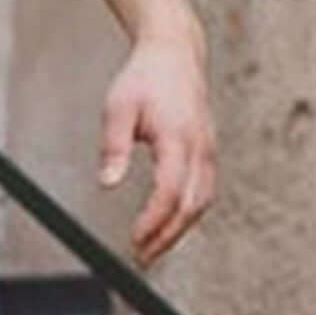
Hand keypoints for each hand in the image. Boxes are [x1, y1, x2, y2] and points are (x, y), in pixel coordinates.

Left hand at [100, 30, 213, 262]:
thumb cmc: (143, 80)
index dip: (154, 221)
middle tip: (141, 259)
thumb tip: (106, 184)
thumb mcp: (118, 108)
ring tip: (151, 250)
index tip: (134, 241)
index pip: (170, 191)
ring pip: (202, 202)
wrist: (174, 55)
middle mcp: (200, 147)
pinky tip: (166, 225)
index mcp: (178, 137)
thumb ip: (113, 147)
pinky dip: (187, 214)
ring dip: (179, 230)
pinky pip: (204, 191)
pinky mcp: (208, 152)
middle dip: (167, 237)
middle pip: (192, 206)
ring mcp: (209, 151)